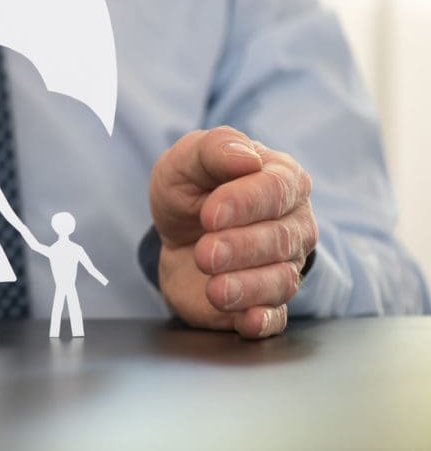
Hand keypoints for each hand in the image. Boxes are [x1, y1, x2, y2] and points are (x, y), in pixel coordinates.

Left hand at [148, 127, 316, 338]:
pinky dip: (262, 321)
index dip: (245, 203)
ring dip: (246, 286)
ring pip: (280, 280)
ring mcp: (284, 265)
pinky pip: (276, 318)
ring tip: (214, 288)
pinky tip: (245, 319)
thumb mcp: (188, 160)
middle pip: (281, 239)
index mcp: (281, 179)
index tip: (210, 214)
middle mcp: (293, 224)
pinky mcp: (266, 303)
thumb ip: (215, 148)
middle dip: (241, 248)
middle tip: (205, 253)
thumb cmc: (191, 190)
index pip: (276, 190)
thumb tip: (246, 156)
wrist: (175, 234)